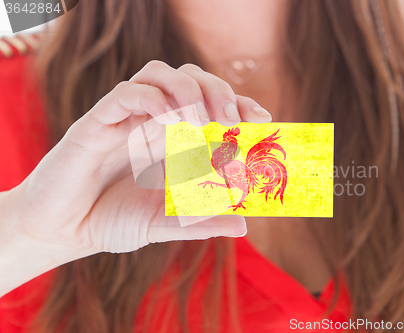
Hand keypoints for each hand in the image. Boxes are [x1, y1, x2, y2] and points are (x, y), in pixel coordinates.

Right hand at [1, 61, 271, 271]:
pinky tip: (168, 124)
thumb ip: (200, 222)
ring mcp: (127, 118)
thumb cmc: (112, 221)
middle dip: (218, 90)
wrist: (63, 231)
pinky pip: (126, 94)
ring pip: (160, 74)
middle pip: (192, 78)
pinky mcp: (98, 122)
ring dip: (187, 91)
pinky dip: (152, 101)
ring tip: (199, 123)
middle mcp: (154, 122)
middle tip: (230, 120)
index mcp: (173, 140)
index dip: (239, 104)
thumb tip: (243, 226)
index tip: (261, 120)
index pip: (211, 104)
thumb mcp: (164, 224)